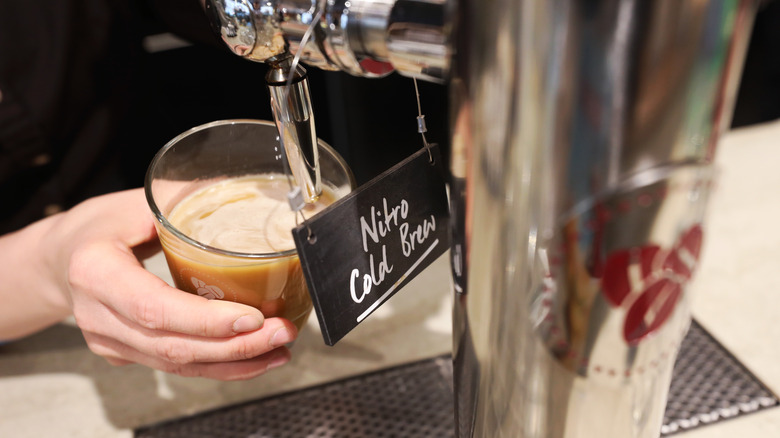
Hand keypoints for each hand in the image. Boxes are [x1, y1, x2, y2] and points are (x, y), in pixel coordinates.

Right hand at [0, 189, 296, 379]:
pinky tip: (255, 358)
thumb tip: (247, 186)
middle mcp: (99, 316)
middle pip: (172, 345)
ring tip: (279, 348)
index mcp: (96, 272)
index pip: (154, 308)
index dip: (206, 320)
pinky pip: (177, 366)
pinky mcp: (126, 354)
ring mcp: (111, 342)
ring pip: (178, 364)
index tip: (253, 318)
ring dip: (235, 361)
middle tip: (282, 332)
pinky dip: (219, 366)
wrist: (59, 261)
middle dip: (235, 346)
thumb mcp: (134, 202)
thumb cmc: (97, 227)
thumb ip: (186, 198)